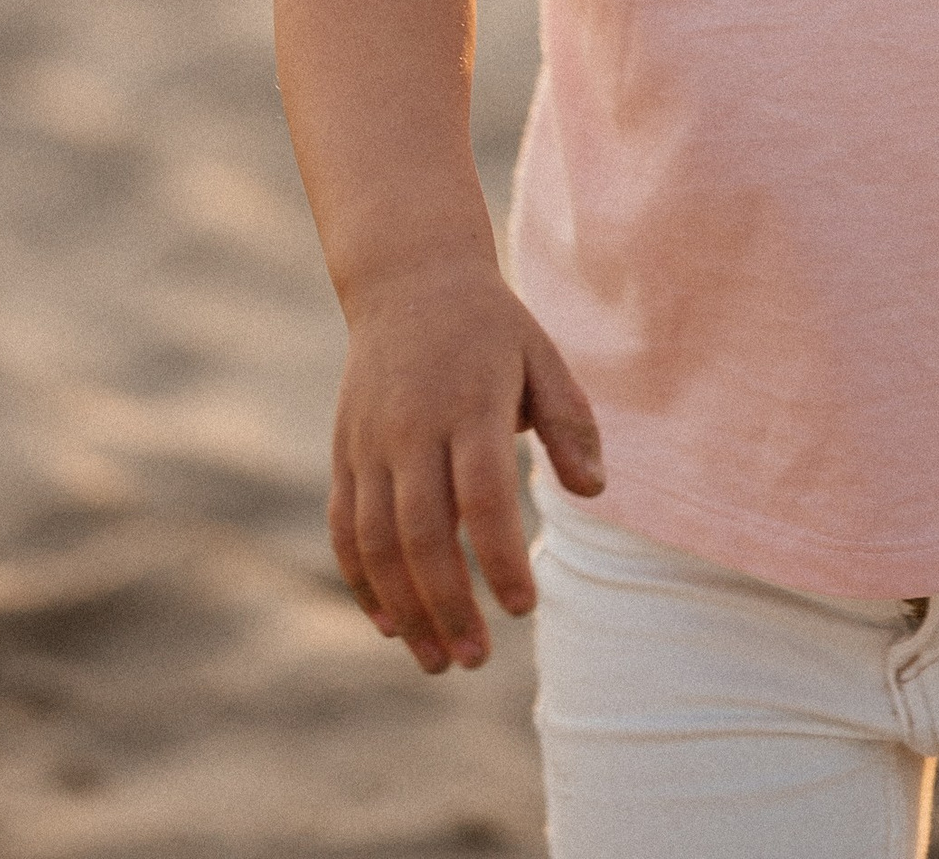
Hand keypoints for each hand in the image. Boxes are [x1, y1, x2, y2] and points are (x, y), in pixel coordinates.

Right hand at [329, 257, 604, 671]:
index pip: (482, 494)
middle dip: (448, 605)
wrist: (409, 277)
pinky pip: (344, 527)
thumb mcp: (542, 356)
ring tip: (437, 661)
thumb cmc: (490, 327)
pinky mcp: (345, 452)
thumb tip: (593, 491)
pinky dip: (361, 581)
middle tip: (477, 660)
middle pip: (422, 532)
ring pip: (376, 541)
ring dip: (403, 609)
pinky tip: (389, 624)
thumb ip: (570, 422)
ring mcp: (370, 441)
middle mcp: (412, 426)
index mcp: (469, 402)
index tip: (524, 607)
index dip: (499, 557)